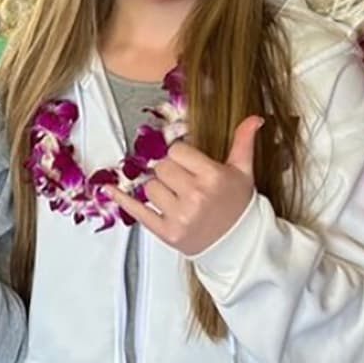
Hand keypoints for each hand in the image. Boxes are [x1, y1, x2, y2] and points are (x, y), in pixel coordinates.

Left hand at [106, 117, 261, 256]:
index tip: (188, 163)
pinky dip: (122, 200)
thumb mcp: (243, 172)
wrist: (238, 244)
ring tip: (177, 197)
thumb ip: (243, 142)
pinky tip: (109, 190)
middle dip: (170, 171)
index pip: (178, 151)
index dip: (181, 155)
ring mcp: (180, 216)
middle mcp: (195, 196)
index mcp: (213, 177)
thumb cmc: (238, 206)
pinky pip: (138, 211)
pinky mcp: (167, 233)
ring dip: (159, 189)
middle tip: (183, 182)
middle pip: (162, 167)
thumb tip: (254, 118)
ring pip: (150, 187)